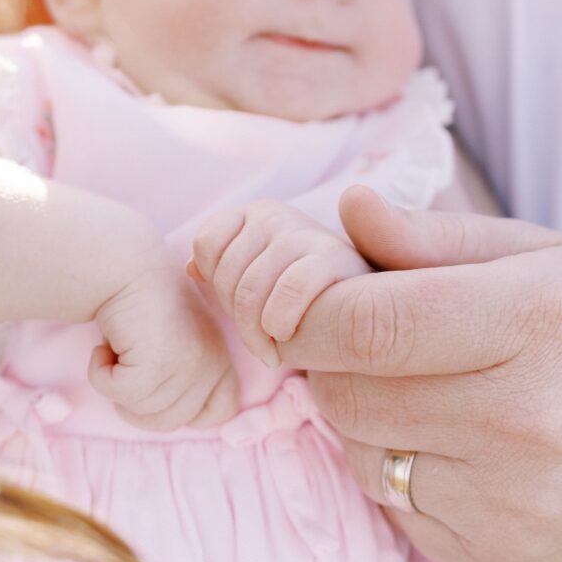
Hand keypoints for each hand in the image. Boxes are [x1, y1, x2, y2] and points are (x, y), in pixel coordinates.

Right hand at [89, 255, 238, 431]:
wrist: (127, 266)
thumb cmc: (145, 304)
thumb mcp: (181, 341)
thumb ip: (186, 378)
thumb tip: (172, 418)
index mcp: (220, 360)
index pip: (222, 411)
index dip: (188, 411)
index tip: (160, 387)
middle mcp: (210, 365)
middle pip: (169, 423)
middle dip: (137, 401)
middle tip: (127, 362)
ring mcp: (186, 367)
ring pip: (140, 412)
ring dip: (116, 384)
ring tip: (121, 345)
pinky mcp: (155, 365)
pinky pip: (116, 393)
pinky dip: (99, 373)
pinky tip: (106, 343)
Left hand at [191, 200, 368, 365]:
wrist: (370, 305)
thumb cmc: (305, 295)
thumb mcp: (261, 275)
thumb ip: (225, 267)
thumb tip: (191, 269)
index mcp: (255, 214)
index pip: (207, 243)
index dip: (217, 282)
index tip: (240, 307)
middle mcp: (277, 215)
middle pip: (225, 273)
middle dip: (239, 318)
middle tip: (261, 339)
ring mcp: (304, 232)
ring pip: (249, 289)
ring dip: (256, 332)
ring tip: (274, 347)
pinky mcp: (333, 258)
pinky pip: (288, 290)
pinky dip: (279, 323)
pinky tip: (287, 339)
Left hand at [276, 186, 561, 561]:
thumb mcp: (541, 258)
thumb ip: (435, 237)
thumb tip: (351, 207)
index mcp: (538, 322)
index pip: (370, 325)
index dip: (307, 311)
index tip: (292, 300)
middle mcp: (528, 422)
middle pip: (350, 391)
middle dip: (328, 357)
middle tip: (361, 333)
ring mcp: (514, 504)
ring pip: (360, 451)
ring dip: (359, 413)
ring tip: (419, 384)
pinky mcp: (499, 558)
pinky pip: (393, 504)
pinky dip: (394, 465)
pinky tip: (447, 440)